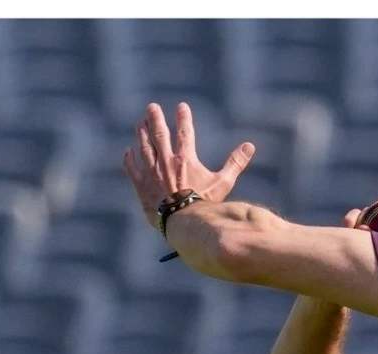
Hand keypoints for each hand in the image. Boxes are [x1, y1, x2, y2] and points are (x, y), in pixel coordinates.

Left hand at [122, 102, 255, 229]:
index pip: (185, 132)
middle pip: (159, 135)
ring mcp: (152, 174)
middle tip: (151, 107)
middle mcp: (166, 162)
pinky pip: (132, 170)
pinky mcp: (142, 187)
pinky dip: (129, 160)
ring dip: (141, 134)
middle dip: (155, 119)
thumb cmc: (204, 204)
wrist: (182, 222)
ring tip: (140, 123)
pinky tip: (128, 152)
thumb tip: (250, 146)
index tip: (181, 106)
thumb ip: (235, 163)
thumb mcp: (223, 183)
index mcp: (185, 159)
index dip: (183, 118)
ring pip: (144, 148)